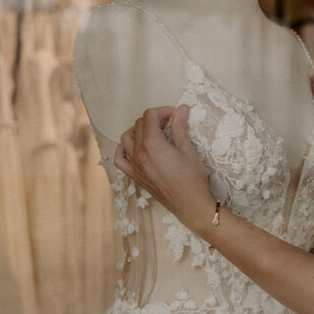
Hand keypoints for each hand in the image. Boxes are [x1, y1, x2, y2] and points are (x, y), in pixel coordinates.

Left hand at [114, 105, 214, 232]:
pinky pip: (120, 158)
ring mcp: (134, 166)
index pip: (150, 116)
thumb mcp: (188, 150)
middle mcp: (139, 153)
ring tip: (155, 134)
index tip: (176, 115)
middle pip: (139, 124)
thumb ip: (180, 127)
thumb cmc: (193, 179)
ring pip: (126, 138)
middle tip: (170, 123)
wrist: (190, 205)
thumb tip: (181, 109)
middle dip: (154, 119)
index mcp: (152, 145)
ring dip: (139, 130)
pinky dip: (124, 149)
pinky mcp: (135, 176)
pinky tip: (135, 148)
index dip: (164, 111)